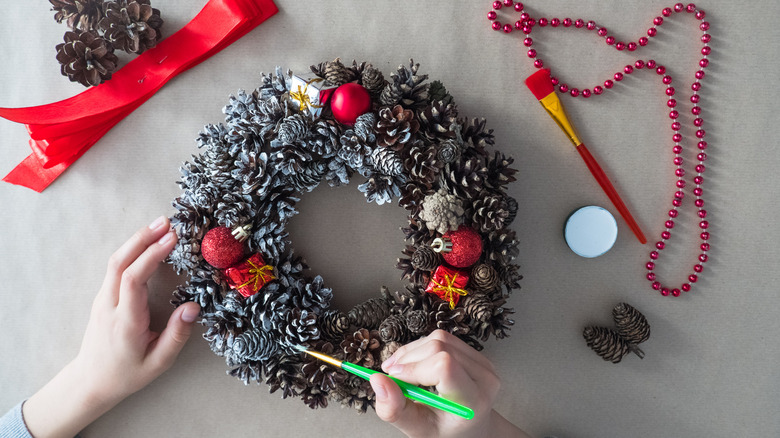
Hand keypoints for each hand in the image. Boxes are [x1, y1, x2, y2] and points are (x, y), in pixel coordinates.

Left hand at [23, 216, 200, 437]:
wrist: (90, 382)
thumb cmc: (127, 374)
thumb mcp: (158, 363)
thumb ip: (176, 335)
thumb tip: (193, 308)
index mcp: (125, 321)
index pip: (134, 279)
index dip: (152, 255)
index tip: (172, 239)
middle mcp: (109, 305)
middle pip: (120, 262)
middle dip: (143, 238)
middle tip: (166, 221)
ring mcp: (103, 299)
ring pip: (115, 261)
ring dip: (137, 240)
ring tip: (161, 225)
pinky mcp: (103, 297)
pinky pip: (116, 267)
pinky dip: (132, 250)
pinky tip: (148, 242)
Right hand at [370, 330, 530, 437]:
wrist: (468, 430)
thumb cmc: (443, 432)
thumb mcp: (416, 429)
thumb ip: (394, 409)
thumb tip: (377, 380)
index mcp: (472, 401)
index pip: (444, 367)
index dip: (413, 368)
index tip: (393, 378)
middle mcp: (484, 378)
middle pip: (439, 347)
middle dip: (408, 359)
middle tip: (391, 377)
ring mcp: (483, 363)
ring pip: (439, 338)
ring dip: (412, 352)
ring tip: (401, 373)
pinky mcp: (474, 353)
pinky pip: (443, 338)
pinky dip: (420, 348)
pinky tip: (414, 365)